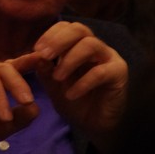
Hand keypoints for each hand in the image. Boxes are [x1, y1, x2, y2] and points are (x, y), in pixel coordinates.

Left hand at [31, 21, 128, 150]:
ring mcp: (109, 58)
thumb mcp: (53, 87)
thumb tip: (35, 56)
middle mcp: (96, 47)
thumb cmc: (74, 102)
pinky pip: (101, 72)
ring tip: (57, 78)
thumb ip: (45, 71)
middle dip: (59, 40)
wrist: (93, 126)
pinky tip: (71, 95)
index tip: (36, 49)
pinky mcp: (119, 74)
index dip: (51, 34)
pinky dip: (82, 83)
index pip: (67, 27)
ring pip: (91, 45)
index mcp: (79, 45)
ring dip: (70, 60)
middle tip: (44, 55)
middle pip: (80, 29)